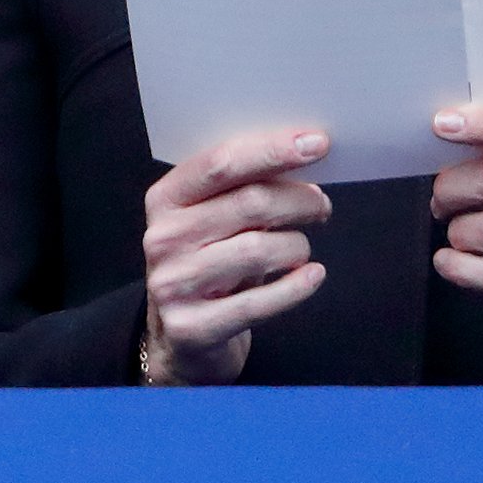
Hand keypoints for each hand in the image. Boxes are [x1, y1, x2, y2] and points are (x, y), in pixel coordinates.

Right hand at [139, 128, 332, 384]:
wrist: (180, 338)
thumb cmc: (209, 265)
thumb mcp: (211, 221)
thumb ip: (241, 191)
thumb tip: (302, 158)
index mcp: (165, 200)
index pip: (220, 163)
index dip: (272, 151)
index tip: (317, 144)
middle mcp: (162, 238)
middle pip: (248, 203)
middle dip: (299, 200)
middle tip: (320, 206)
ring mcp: (173, 283)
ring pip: (258, 250)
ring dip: (297, 246)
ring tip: (301, 248)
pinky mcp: (193, 327)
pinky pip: (260, 302)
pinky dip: (297, 286)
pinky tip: (312, 276)